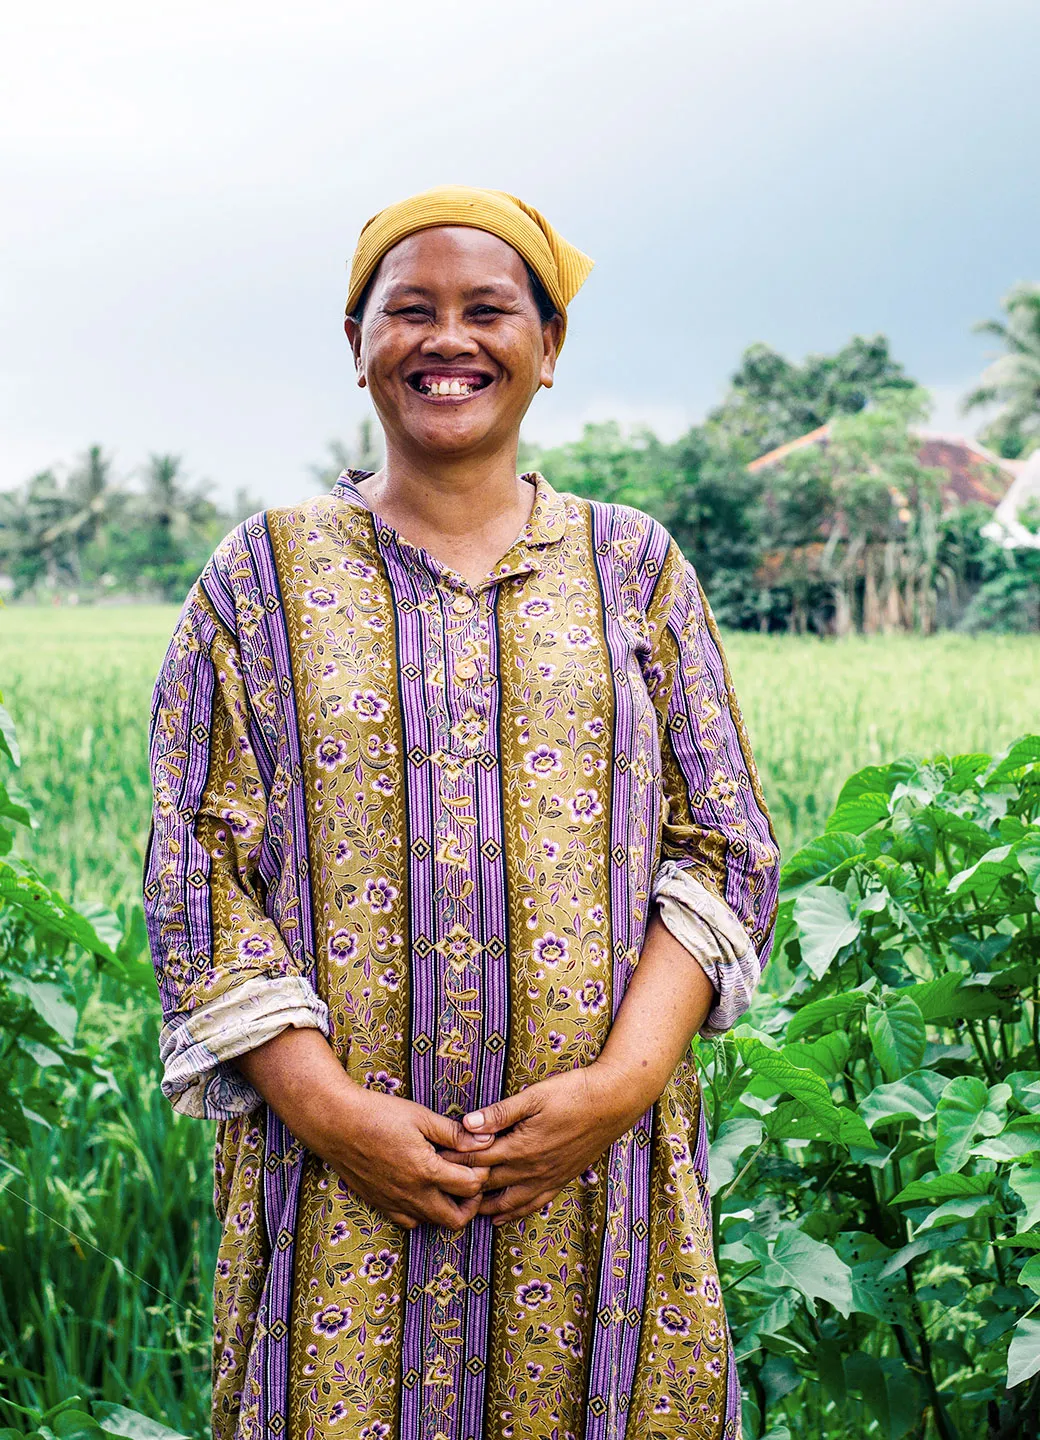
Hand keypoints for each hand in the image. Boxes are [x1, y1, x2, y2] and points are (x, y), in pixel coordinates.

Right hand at [234, 1028, 494, 1231]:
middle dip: (471, 1202)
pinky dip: (421, 1212)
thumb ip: (454, 1134)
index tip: (481, 1159)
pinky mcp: (380, 1204)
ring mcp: (394, 1203)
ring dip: (446, 1207)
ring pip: (432, 1222)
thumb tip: (485, 1140)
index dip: (482, 1173)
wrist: (335, 1124)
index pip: (470, 1186)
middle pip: (455, 1219)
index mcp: (426, 1172)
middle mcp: (412, 1195)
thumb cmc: (378, 1114)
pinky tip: (421, 1189)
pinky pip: (408, 1221)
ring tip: (447, 1181)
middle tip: (470, 1179)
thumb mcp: (420, 1117)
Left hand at [439, 1062, 646, 1225]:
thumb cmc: (573, 1094)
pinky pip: (532, 1204)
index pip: (477, 1159)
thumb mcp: (534, 1097)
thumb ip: (500, 1113)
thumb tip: (468, 1124)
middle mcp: (531, 1169)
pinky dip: (513, 1213)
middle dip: (461, 1185)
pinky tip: (501, 1217)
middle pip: (487, 1183)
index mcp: (520, 1147)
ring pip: (507, 1202)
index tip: (430, 1161)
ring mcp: (546, 1178)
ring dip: (483, 1206)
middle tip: (436, 1187)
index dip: (453, 1161)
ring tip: (461, 1209)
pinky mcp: (559, 1179)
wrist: (612, 1103)